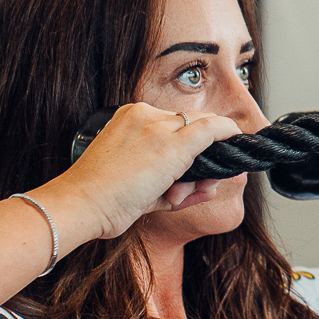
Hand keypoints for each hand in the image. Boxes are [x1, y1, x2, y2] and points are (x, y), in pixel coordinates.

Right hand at [43, 103, 241, 241]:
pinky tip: (236, 137)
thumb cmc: (103, 198)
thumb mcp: (139, 183)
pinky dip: (227, 132)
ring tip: (181, 191)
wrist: (81, 204)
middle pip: (189, 124)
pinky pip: (211, 130)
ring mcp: (159, 127)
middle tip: (195, 181)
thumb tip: (205, 184)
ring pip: (201, 130)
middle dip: (200, 150)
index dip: (189, 143)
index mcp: (130, 118)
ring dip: (205, 159)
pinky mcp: (173, 144)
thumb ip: (172, 183)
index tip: (192, 162)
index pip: (172, 123)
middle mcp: (145, 115)